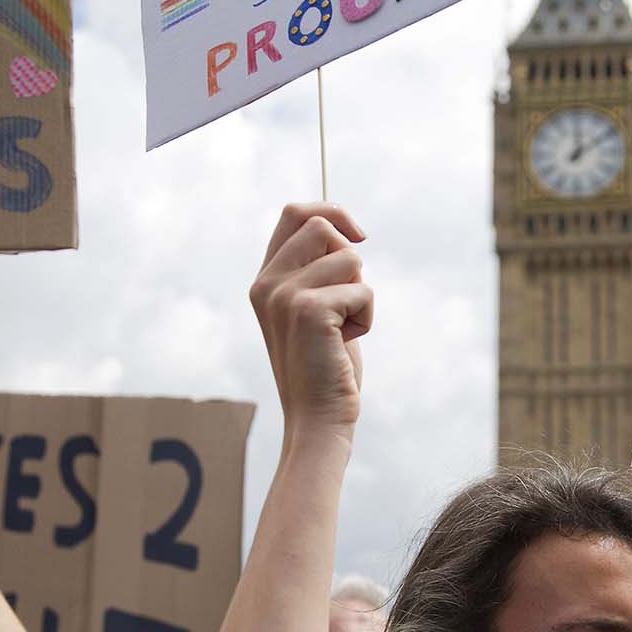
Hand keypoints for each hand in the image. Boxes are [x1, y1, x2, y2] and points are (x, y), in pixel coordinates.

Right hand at [248, 204, 372, 444]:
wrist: (317, 418)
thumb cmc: (325, 367)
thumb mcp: (314, 310)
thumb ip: (317, 271)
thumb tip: (346, 231)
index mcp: (265, 280)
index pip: (295, 214)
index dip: (332, 212)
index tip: (358, 236)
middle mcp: (267, 283)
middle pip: (321, 226)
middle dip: (350, 258)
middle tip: (346, 301)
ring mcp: (284, 295)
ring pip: (349, 259)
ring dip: (360, 295)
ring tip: (343, 329)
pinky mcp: (309, 310)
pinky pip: (362, 290)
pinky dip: (366, 316)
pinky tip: (345, 343)